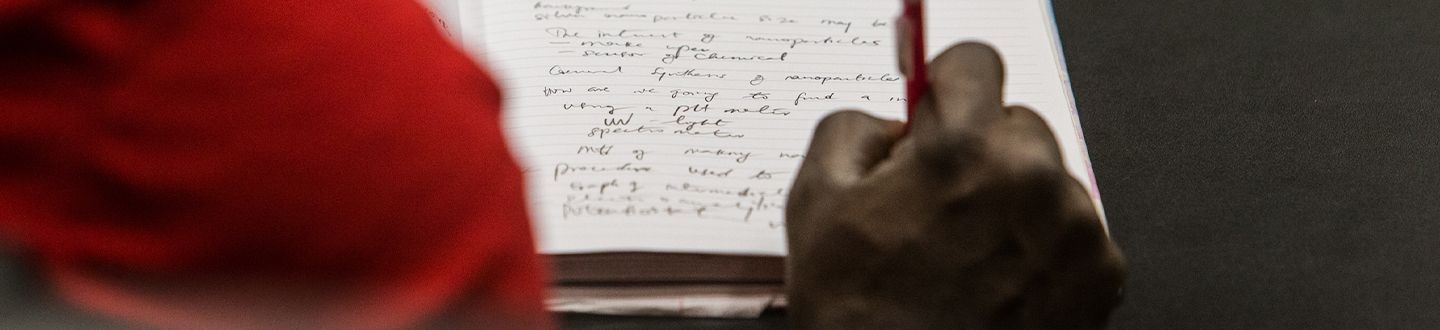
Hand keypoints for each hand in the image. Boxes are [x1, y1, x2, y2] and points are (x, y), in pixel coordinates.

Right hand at [785, 42, 1125, 328]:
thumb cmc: (864, 319)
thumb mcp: (816, 205)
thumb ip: (854, 132)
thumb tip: (893, 124)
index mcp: (962, 152)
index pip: (976, 65)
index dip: (947, 90)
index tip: (938, 115)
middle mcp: (1031, 181)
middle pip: (1014, 124)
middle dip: (979, 155)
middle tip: (938, 209)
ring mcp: (1073, 229)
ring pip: (1045, 179)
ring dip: (1013, 203)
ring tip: (967, 257)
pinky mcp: (1100, 274)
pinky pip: (1073, 230)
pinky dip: (1041, 249)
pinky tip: (998, 282)